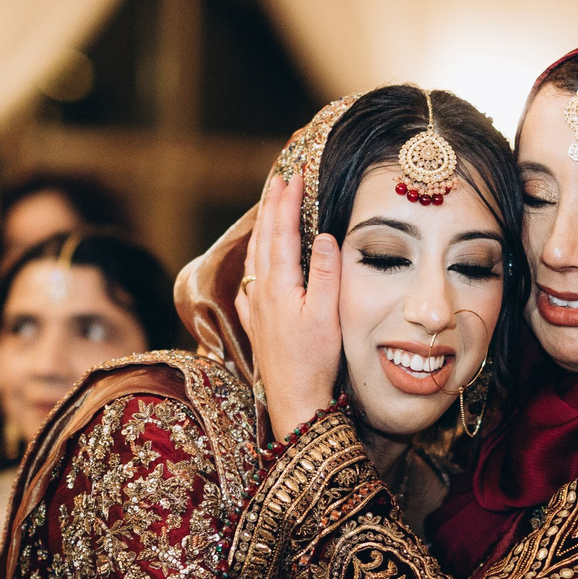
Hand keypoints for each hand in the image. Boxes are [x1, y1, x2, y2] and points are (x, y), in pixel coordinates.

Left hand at [234, 170, 342, 441]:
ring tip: (267, 213)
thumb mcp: (327, 314)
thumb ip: (325, 272)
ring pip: (254, 259)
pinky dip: (254, 265)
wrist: (295, 401)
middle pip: (264, 240)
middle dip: (271, 207)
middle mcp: (261, 292)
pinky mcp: (256, 326)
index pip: (282, 232)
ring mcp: (255, 309)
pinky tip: (254, 270)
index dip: (287, 202)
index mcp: (279, 284)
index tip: (293, 177)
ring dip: (262, 232)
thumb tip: (323, 235)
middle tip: (279, 181)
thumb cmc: (314, 360)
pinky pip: (250, 284)